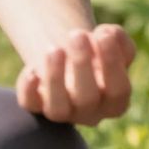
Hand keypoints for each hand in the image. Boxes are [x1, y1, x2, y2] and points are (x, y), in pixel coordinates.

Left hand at [14, 23, 134, 125]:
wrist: (68, 59)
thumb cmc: (96, 54)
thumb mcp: (112, 45)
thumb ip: (119, 40)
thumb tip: (108, 34)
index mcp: (115, 102)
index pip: (118, 91)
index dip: (111, 63)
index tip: (103, 34)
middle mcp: (89, 113)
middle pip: (87, 98)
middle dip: (81, 64)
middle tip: (77, 34)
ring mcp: (62, 113)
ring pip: (57, 108)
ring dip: (55, 77)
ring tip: (54, 49)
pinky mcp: (36, 105)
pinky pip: (30, 104)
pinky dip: (28, 89)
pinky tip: (32, 70)